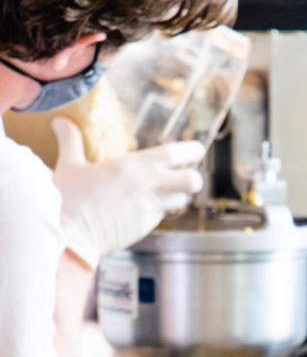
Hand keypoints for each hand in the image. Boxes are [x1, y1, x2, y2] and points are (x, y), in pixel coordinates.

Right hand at [52, 118, 204, 268]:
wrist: (70, 234)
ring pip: (181, 201)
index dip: (191, 151)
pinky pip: (161, 217)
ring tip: (166, 194)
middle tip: (186, 177)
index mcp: (133, 165)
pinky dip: (157, 212)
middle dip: (194, 179)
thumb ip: (71, 141)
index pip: (174, 154)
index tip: (197, 150)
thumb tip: (60, 122)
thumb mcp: (69, 165)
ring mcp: (149, 208)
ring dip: (177, 198)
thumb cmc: (68, 198)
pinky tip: (143, 210)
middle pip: (192, 181)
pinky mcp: (145, 227)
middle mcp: (148, 186)